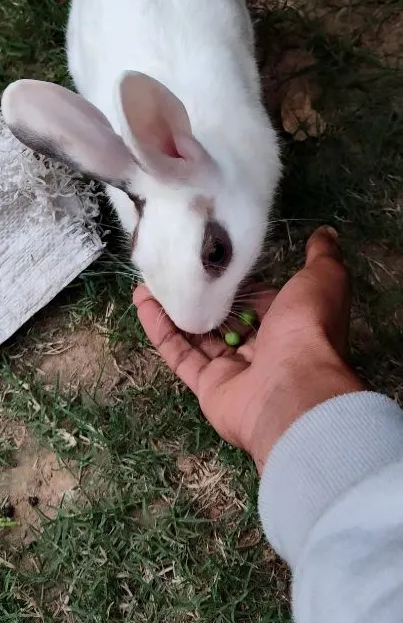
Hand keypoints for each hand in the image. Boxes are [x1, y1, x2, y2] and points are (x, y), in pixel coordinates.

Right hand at [133, 228, 362, 473]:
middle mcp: (261, 347)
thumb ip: (321, 255)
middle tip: (171, 267)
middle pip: (223, 317)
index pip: (257, 296)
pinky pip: (180, 355)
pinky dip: (160, 330)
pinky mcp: (207, 385)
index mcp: (289, 322)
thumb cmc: (308, 329)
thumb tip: (325, 233)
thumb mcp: (323, 279)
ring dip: (172, 308)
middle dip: (199, 294)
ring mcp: (232, 369)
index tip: (209, 254)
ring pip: (197, 335)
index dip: (234, 277)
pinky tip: (142, 303)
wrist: (294, 389)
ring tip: (147, 282)